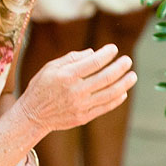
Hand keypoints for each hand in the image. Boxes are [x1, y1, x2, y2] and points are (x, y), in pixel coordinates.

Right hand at [17, 44, 137, 131]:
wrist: (33, 115)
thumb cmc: (41, 86)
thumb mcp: (51, 67)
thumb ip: (72, 58)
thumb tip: (93, 52)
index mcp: (67, 76)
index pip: (94, 62)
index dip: (107, 54)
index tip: (114, 48)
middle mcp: (75, 91)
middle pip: (105, 77)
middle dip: (120, 67)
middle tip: (128, 60)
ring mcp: (80, 106)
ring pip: (109, 94)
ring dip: (124, 84)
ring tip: (133, 76)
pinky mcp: (83, 117)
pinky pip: (104, 107)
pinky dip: (116, 99)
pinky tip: (123, 92)